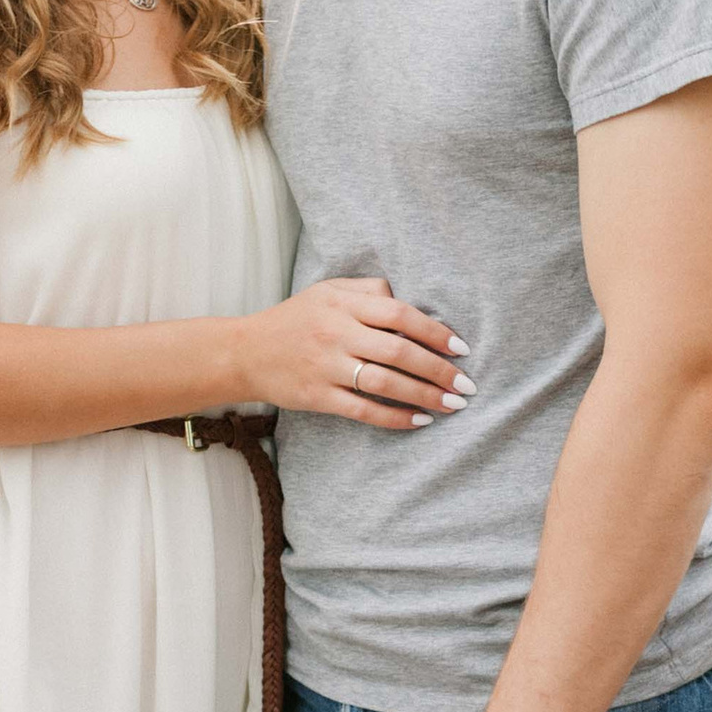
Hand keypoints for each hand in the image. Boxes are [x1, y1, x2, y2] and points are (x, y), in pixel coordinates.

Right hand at [247, 275, 472, 427]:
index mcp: (342, 303)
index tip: (461, 348)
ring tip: (451, 405)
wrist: (244, 352)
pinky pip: (363, 410)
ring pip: (385, 382)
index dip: (435, 331)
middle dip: (438, 370)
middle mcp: (336, 332)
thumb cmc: (294, 320)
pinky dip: (395, 417)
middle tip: (467, 385)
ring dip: (424, 395)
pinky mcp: (317, 396)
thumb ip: (367, 290)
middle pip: (398, 350)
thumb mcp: (327, 291)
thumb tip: (409, 301)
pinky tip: (419, 421)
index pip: (399, 314)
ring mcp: (326, 366)